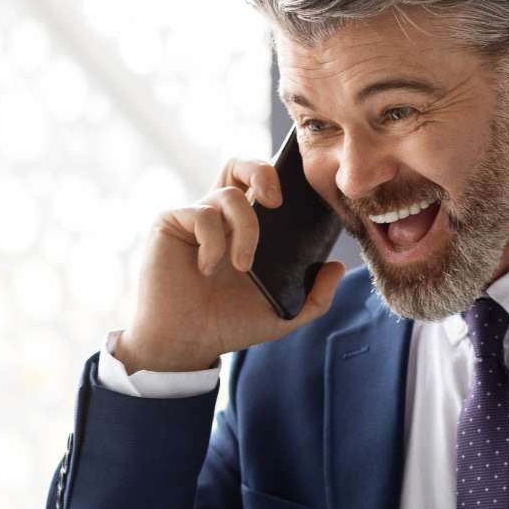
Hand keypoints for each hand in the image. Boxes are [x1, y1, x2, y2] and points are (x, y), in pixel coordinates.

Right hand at [115, 157, 345, 372]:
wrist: (184, 343)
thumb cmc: (226, 326)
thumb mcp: (281, 316)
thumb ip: (314, 298)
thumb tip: (337, 267)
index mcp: (245, 229)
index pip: (262, 186)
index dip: (280, 179)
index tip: (301, 198)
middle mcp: (220, 217)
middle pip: (240, 165)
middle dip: (262, 171)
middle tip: (276, 201)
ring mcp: (194, 217)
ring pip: (228, 194)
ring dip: (245, 230)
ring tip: (242, 266)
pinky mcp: (171, 222)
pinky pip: (201, 214)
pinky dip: (213, 242)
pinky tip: (207, 269)